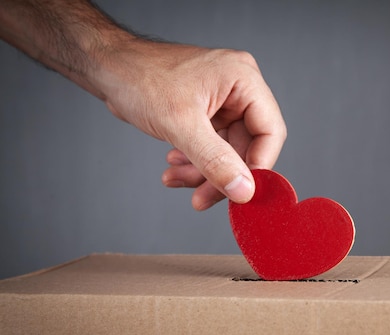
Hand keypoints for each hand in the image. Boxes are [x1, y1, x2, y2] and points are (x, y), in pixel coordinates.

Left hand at [96, 43, 286, 209]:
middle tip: (202, 198)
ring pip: (227, 152)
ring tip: (176, 180)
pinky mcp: (207, 113)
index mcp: (244, 79)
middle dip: (222, 175)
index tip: (240, 193)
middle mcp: (238, 89)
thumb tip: (243, 191)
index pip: (270, 132)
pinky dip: (194, 162)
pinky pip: (211, 147)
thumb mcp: (181, 124)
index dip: (258, 166)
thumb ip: (215, 160)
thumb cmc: (140, 78)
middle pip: (248, 146)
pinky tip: (173, 168)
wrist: (107, 68)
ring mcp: (223, 102)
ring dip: (203, 172)